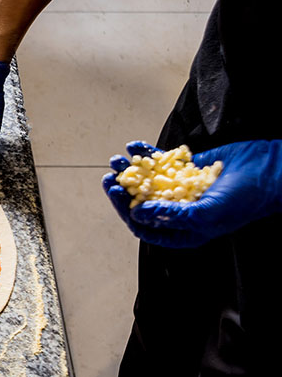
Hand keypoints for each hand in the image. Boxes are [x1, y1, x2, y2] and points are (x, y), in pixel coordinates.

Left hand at [103, 140, 281, 247]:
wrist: (269, 170)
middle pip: (140, 202)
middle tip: (110, 178)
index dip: (126, 211)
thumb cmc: (245, 199)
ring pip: (146, 180)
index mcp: (181, 229)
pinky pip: (159, 161)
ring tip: (116, 160)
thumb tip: (138, 214)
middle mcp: (177, 210)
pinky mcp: (184, 167)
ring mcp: (179, 188)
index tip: (116, 194)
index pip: (144, 225)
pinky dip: (145, 154)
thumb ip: (171, 215)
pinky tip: (133, 147)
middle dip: (123, 190)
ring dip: (129, 170)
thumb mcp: (206, 213)